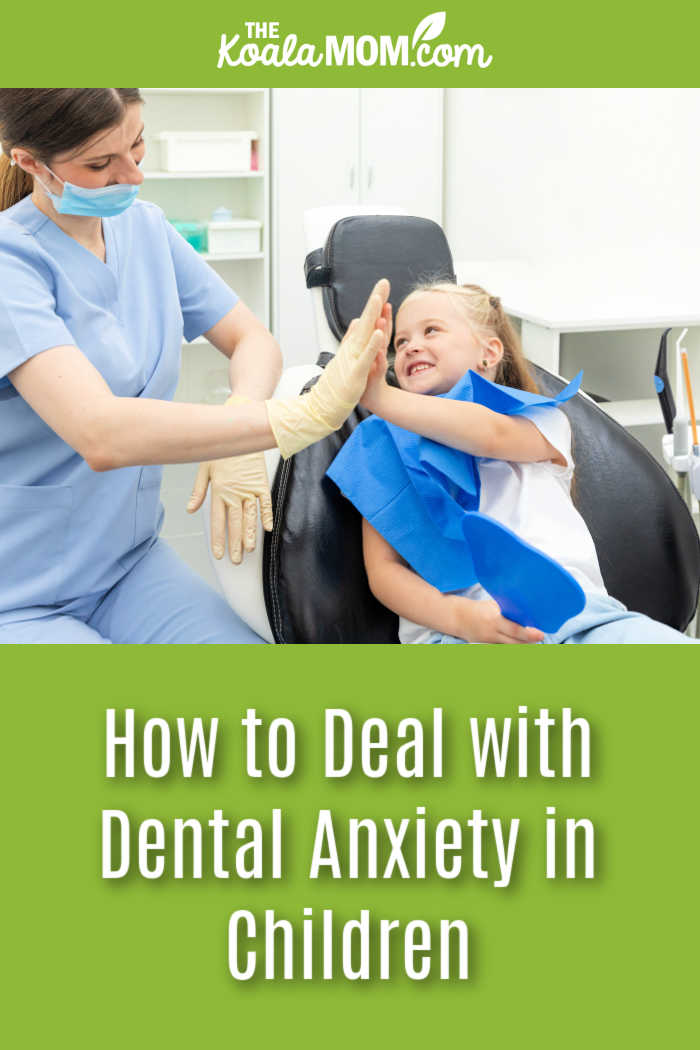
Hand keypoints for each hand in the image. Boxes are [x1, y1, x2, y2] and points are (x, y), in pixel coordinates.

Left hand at [187, 451, 272, 562]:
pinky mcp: (261, 484)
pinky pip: (265, 503)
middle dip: (234, 543)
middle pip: (234, 524)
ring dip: (249, 534)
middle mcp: (234, 494)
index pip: (217, 521)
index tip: (219, 554)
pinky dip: (267, 516)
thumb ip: (198, 492)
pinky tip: (267, 528)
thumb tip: (189, 509)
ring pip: (249, 517)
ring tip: (248, 550)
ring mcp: (249, 490)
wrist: (239, 433)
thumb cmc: (220, 451)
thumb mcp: (204, 469)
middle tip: (234, 559)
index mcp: (219, 492)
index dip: (218, 539)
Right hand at [265, 278, 390, 458]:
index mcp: (353, 344)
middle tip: (384, 282)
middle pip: (366, 319)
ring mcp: (353, 359)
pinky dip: (372, 344)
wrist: (324, 406)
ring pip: (365, 334)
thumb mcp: (347, 357)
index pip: (366, 319)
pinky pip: (365, 356)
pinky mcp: (356, 373)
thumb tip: (358, 321)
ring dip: (372, 316)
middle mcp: (352, 348)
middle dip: (375, 300)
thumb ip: (353, 338)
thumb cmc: (337, 384)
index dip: (375, 303)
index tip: (383, 286)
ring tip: (380, 298)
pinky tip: (379, 333)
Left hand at [360, 301, 391, 413]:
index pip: (378, 324)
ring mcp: (377, 363)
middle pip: (383, 331)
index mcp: (373, 345)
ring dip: (382, 332)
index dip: (380, 310)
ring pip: (380, 346)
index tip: (380, 293)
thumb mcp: (367, 352)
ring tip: (382, 319)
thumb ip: (370, 336)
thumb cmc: (369, 374)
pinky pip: (378, 366)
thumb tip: (373, 320)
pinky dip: (378, 358)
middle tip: (384, 298)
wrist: (372, 397)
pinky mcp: (375, 376)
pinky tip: (378, 350)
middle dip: (384, 315)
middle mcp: (377, 351)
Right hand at [449, 596, 543, 643]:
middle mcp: (491, 634)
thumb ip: (507, 610)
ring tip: (533, 640)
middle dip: (530, 641)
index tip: (541, 634)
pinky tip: (520, 644)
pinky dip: (513, 646)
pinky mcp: (487, 647)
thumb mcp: (492, 605)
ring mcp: (489, 642)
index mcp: (493, 620)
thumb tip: (526, 612)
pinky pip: (503, 648)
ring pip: (511, 647)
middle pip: (516, 642)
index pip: (515, 630)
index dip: (529, 634)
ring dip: (523, 644)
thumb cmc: (477, 608)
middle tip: (540, 637)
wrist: (457, 617)